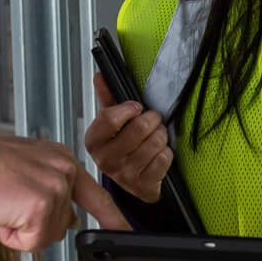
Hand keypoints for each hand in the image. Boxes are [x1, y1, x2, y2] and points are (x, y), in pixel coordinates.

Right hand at [0, 132, 126, 254]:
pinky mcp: (42, 207)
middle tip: (7, 204)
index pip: (94, 193)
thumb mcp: (21, 172)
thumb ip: (47, 190)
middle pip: (64, 222)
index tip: (123, 231)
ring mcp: (55, 186)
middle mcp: (64, 168)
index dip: (110, 217)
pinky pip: (32, 243)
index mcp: (59, 157)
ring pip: (47, 235)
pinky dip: (11, 238)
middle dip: (36, 225)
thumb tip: (67, 219)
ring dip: (20, 231)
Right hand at [84, 74, 172, 204]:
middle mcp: (105, 160)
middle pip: (138, 128)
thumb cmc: (123, 148)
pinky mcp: (142, 184)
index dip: (128, 109)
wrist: (133, 182)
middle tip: (152, 120)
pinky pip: (164, 158)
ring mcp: (124, 174)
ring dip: (161, 135)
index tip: (136, 107)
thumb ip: (108, 98)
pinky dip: (167, 152)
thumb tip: (101, 76)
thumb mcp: (113, 123)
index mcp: (94, 141)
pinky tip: (158, 154)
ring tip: (156, 136)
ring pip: (154, 142)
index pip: (109, 118)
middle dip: (152, 119)